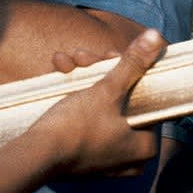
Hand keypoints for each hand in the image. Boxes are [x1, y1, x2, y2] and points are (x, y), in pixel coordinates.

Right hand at [34, 30, 162, 177]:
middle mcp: (130, 156)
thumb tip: (156, 37)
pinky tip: (61, 73)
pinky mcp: (84, 153)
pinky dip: (75, 96)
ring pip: (101, 105)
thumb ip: (133, 64)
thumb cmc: (77, 128)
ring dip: (83, 78)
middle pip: (122, 99)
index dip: (129, 70)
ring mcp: (106, 156)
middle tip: (84, 57)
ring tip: (67, 62)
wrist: (35, 156)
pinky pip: (87, 117)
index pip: (145, 97)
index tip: (110, 56)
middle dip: (99, 71)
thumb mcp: (107, 91)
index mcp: (145, 146)